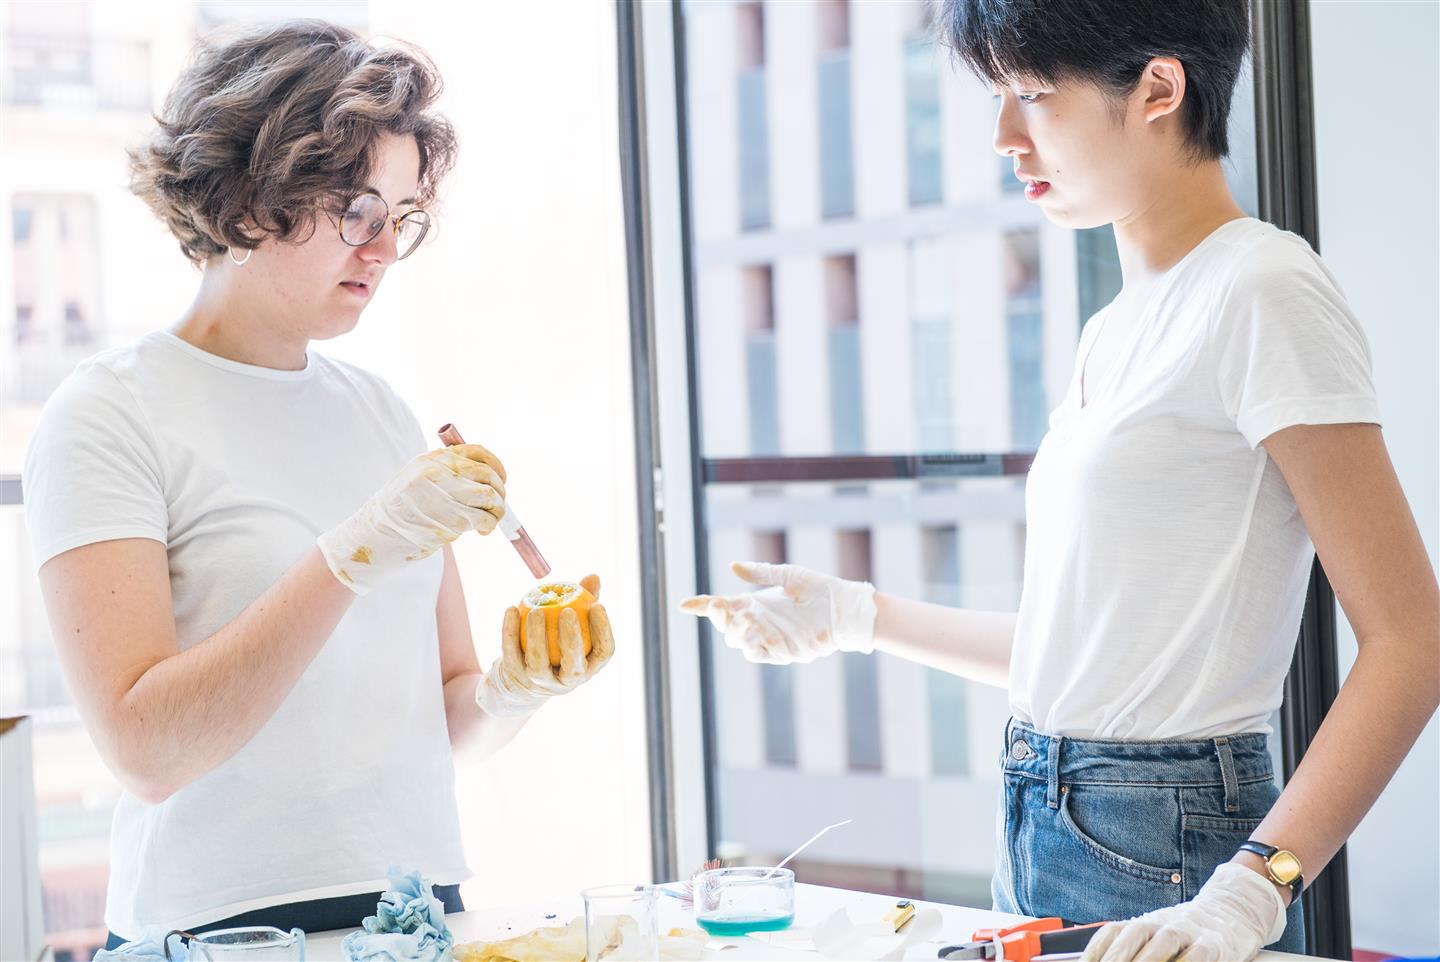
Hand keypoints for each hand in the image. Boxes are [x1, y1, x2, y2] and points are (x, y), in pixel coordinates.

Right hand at [318, 444, 506, 594]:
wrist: (374, 536)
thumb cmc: (399, 512)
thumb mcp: (416, 480)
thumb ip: (445, 474)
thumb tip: (484, 479)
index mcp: (433, 459)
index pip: (477, 453)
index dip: (496, 465)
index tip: (501, 479)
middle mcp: (440, 472)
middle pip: (488, 475)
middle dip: (500, 491)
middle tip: (498, 506)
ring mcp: (444, 494)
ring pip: (490, 495)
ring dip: (497, 510)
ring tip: (490, 520)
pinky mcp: (449, 519)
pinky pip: (485, 518)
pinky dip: (490, 525)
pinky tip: (482, 531)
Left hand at [475, 574, 615, 716]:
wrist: (523, 675)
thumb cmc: (558, 642)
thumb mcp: (573, 624)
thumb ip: (584, 602)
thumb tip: (593, 577)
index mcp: (589, 666)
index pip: (603, 652)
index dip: (603, 630)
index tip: (597, 605)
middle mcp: (568, 680)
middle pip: (573, 665)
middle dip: (572, 639)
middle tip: (568, 611)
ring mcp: (541, 682)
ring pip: (538, 664)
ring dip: (537, 637)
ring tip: (537, 611)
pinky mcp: (516, 677)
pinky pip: (512, 654)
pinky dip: (511, 632)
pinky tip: (512, 609)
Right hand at [679, 561, 876, 664]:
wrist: (844, 608)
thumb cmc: (819, 589)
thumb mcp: (787, 575)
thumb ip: (760, 573)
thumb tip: (732, 568)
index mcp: (755, 602)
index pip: (721, 606)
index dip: (701, 606)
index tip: (683, 605)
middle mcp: (758, 622)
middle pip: (725, 626)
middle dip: (719, 619)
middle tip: (722, 609)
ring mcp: (769, 638)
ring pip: (738, 642)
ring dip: (735, 632)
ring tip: (744, 620)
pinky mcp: (783, 651)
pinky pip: (759, 653)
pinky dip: (751, 644)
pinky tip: (755, 631)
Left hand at [1080, 862, 1287, 961]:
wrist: (1231, 914)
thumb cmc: (1184, 937)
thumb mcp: (1155, 941)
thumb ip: (1129, 950)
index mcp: (1142, 923)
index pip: (1111, 932)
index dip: (1095, 951)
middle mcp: (1161, 923)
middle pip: (1134, 934)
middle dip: (1117, 957)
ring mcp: (1187, 931)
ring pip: (1164, 941)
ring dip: (1147, 959)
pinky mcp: (1214, 945)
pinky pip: (1197, 955)